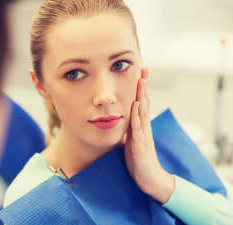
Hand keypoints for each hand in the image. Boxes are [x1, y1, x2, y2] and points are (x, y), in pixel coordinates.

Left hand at [124, 68, 174, 203]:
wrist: (149, 178)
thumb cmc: (139, 161)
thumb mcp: (133, 142)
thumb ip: (130, 130)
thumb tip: (123, 122)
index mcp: (141, 126)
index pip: (141, 103)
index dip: (141, 89)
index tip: (140, 74)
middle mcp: (144, 127)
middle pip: (144, 102)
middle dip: (143, 86)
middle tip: (143, 69)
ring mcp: (143, 134)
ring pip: (142, 111)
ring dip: (141, 95)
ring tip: (140, 80)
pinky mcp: (140, 144)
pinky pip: (137, 127)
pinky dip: (136, 115)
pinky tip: (134, 104)